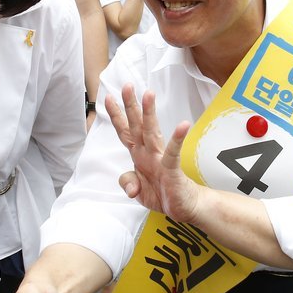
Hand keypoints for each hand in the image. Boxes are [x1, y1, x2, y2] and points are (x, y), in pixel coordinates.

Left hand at [106, 85, 200, 223]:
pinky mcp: (172, 169)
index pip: (125, 132)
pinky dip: (177, 139)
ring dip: (149, 114)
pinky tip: (183, 125)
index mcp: (139, 155)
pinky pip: (173, 152)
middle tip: (127, 85)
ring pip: (152, 133)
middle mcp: (148, 153)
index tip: (108, 98)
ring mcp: (160, 159)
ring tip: (149, 95)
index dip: (116, 116)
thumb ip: (128, 183)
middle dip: (130, 106)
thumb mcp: (138, 191)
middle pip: (137, 125)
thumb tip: (129, 188)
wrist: (184, 207)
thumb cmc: (163, 193)